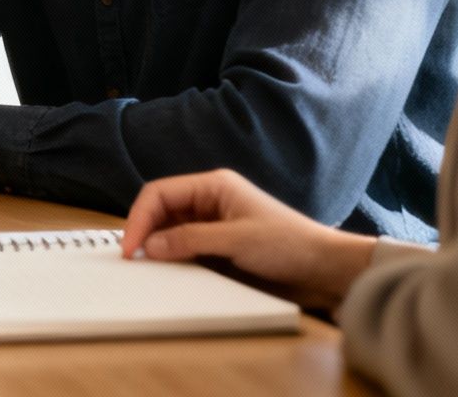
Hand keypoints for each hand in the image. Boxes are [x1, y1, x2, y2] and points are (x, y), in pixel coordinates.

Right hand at [121, 169, 376, 310]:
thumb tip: (149, 247)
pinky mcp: (219, 247)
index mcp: (213, 186)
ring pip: (170, 230)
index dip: (139, 218)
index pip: (160, 193)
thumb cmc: (288, 245)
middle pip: (161, 210)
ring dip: (157, 246)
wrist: (326, 271)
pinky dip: (172, 258)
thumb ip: (190, 240)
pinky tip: (168, 271)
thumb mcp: (236, 240)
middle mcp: (209, 201)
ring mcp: (213, 225)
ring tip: (147, 267)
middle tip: (132, 259)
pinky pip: (185, 248)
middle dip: (144, 231)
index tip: (130, 248)